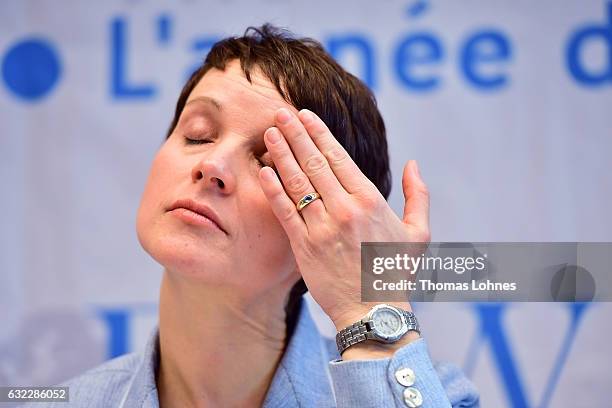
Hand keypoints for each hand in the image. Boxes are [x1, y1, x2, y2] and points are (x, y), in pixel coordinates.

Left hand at [258, 108, 429, 330]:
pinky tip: (264, 170)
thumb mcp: (418, 233)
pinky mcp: (304, 246)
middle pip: (315, 163)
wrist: (373, 312)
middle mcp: (345, 209)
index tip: (305, 116)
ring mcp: (322, 227)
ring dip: (281, 154)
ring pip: (298, 182)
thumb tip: (414, 164)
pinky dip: (274, 189)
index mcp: (371, 201)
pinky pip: (286, 212)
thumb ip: (419, 196)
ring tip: (269, 132)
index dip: (319, 134)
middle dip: (296, 134)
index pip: (339, 158)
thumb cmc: (395, 272)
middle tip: (280, 112)